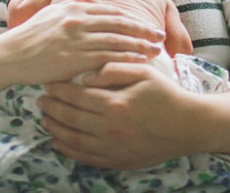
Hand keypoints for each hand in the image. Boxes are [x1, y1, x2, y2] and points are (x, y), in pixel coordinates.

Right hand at [0, 0, 164, 86]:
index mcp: (75, 9)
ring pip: (117, 41)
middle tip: (159, 36)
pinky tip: (138, 64)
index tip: (145, 25)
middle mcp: (79, 21)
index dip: (131, 18)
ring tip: (156, 52)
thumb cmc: (31, 36)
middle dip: (143, 30)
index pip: (111, 12)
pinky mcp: (76, 58)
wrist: (11, 55)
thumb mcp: (52, 12)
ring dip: (140, 46)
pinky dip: (125, 60)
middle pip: (119, 24)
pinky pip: (107, 58)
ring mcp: (78, 39)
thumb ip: (75, 3)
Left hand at [37, 61, 200, 168]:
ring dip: (56, 129)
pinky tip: (58, 143)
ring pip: (74, 140)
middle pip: (71, 118)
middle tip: (40, 100)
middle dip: (53, 108)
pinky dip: (69, 151)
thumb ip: (115, 68)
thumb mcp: (144, 72)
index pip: (78, 95)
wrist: (189, 126)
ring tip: (45, 119)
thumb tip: (87, 76)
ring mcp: (113, 147)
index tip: (48, 83)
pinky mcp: (118, 160)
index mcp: (115, 103)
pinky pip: (86, 158)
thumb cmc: (166, 95)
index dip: (60, 90)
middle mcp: (110, 127)